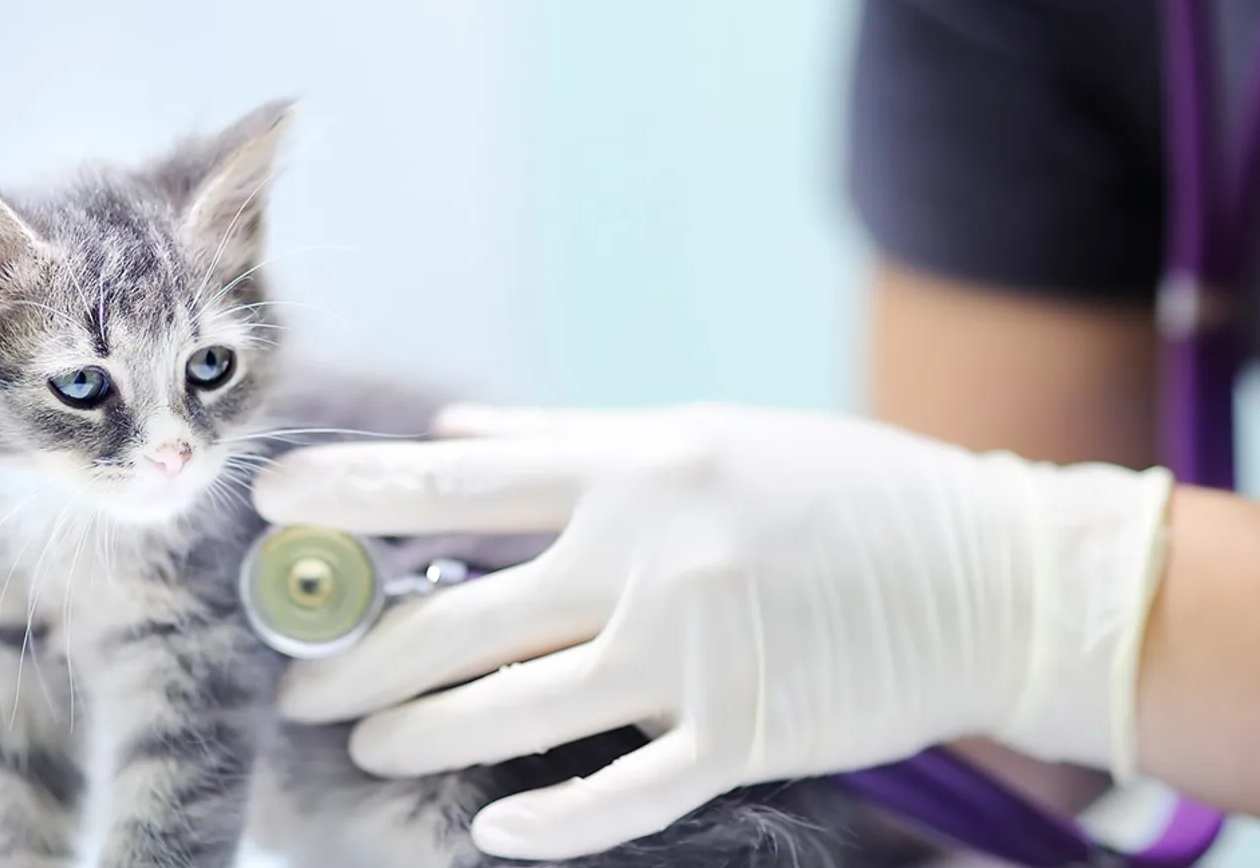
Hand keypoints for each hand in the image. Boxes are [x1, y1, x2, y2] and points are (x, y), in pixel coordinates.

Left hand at [252, 402, 1174, 860]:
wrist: (991, 574)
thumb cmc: (844, 493)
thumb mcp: (708, 434)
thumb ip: (574, 437)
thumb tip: (459, 431)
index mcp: (638, 467)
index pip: (458, 479)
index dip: (350, 493)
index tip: (268, 502)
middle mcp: (648, 556)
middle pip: (456, 617)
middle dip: (352, 657)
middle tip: (294, 685)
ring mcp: (692, 654)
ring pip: (509, 711)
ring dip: (415, 735)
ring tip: (361, 745)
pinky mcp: (740, 736)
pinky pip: (618, 794)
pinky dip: (546, 822)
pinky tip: (491, 832)